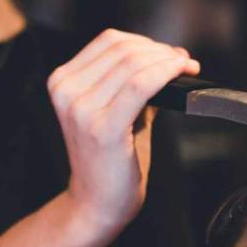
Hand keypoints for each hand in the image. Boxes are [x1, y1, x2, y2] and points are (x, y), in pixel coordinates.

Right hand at [48, 29, 200, 239]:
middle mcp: (66, 92)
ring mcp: (81, 110)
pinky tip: (181, 76)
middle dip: (160, 52)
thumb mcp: (115, 112)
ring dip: (167, 62)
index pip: (109, 41)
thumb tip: (169, 58)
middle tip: (183, 63)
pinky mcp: (103, 127)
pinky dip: (165, 74)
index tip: (171, 55)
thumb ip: (133, 83)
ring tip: (185, 70)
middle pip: (123, 49)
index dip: (146, 42)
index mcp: (62, 82)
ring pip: (134, 64)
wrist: (96, 204)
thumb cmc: (108, 162)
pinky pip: (141, 85)